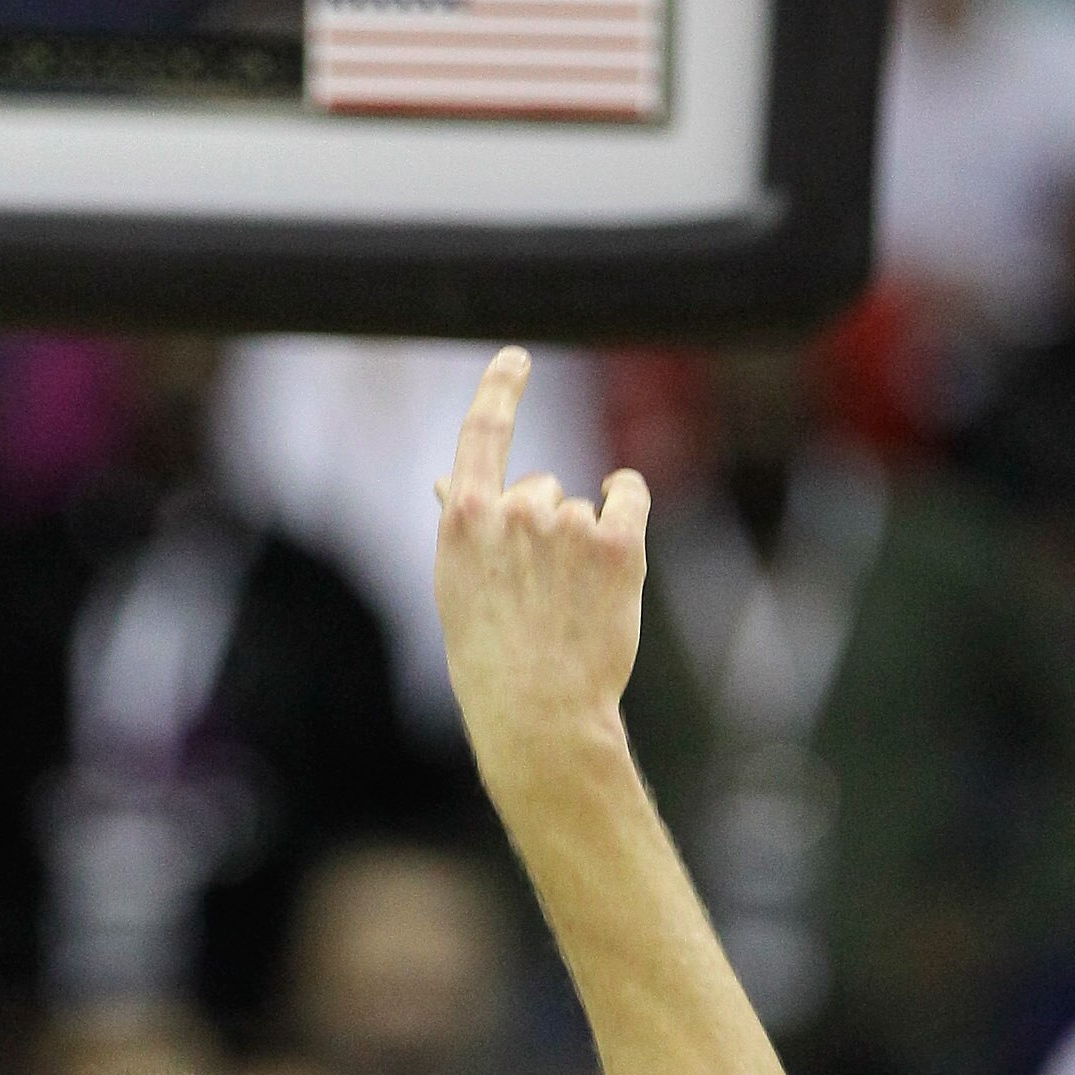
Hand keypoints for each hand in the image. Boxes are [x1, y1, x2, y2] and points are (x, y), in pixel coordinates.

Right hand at [432, 346, 649, 797]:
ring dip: (581, 540)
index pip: (481, 431)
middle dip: (544, 525)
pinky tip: (615, 546)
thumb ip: (462, 528)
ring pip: (581, 505)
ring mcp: (567, 525)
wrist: (539, 714)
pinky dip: (625, 502)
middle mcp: (514, 510)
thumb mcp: (458, 589)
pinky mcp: (618, 543)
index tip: (516, 360)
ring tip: (568, 604)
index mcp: (464, 519)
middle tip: (537, 593)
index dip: (500, 388)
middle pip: (540, 486)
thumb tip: (447, 481)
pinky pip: (627, 492)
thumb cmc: (490, 660)